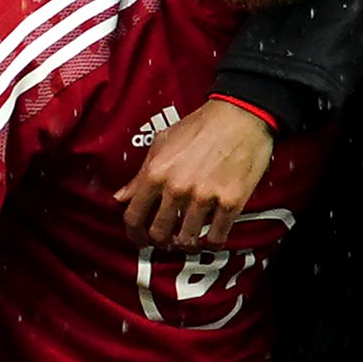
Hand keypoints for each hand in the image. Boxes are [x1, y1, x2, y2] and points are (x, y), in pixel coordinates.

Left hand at [116, 94, 281, 246]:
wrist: (240, 117)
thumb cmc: (201, 127)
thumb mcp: (161, 144)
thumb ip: (140, 175)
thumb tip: (122, 196)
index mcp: (155, 173)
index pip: (133, 216)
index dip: (133, 234)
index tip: (138, 239)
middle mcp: (177, 188)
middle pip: (158, 232)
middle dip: (159, 241)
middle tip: (164, 241)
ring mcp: (204, 197)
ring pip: (186, 239)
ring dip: (184, 245)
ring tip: (186, 240)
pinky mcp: (230, 202)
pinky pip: (217, 236)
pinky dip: (211, 243)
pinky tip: (209, 239)